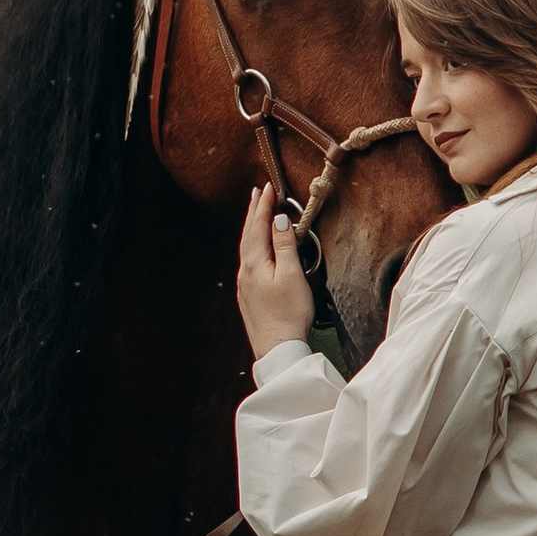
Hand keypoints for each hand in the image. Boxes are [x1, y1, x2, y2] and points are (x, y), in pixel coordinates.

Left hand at [236, 184, 316, 356]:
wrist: (276, 348)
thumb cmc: (289, 314)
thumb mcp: (292, 275)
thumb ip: (284, 245)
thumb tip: (279, 220)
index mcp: (255, 263)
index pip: (258, 226)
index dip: (263, 205)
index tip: (268, 187)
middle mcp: (245, 271)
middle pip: (248, 234)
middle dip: (253, 212)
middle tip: (256, 193)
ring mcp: (244, 284)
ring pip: (246, 248)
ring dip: (251, 228)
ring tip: (255, 215)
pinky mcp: (248, 295)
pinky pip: (248, 261)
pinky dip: (252, 246)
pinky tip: (256, 249)